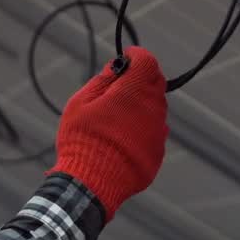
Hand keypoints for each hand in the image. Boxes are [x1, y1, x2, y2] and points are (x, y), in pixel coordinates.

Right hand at [48, 47, 169, 219]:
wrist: (91, 182)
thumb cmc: (82, 139)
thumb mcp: (81, 103)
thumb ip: (103, 80)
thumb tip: (118, 66)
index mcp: (134, 91)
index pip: (147, 61)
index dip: (136, 56)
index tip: (126, 59)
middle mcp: (153, 109)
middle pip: (155, 83)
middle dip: (141, 79)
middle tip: (120, 87)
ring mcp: (158, 133)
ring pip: (156, 109)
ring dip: (141, 106)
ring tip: (116, 118)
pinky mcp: (157, 153)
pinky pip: (153, 133)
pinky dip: (142, 130)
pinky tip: (122, 140)